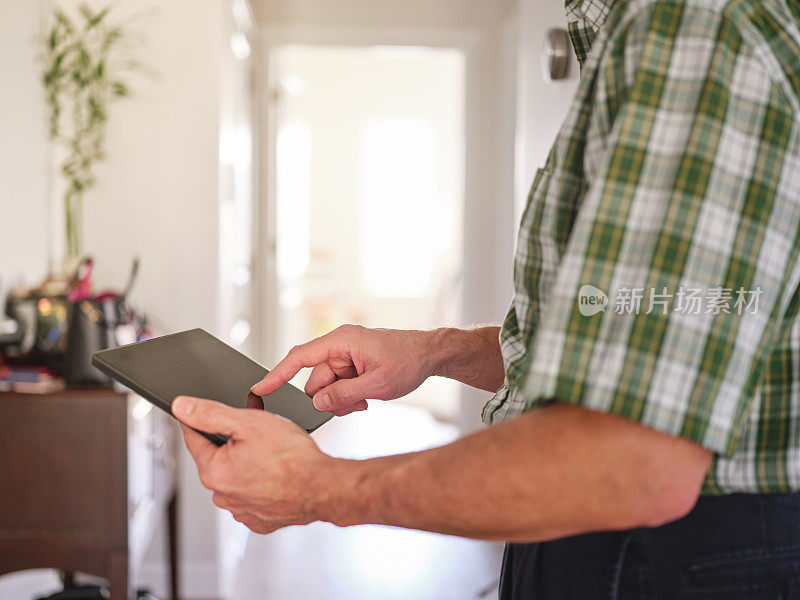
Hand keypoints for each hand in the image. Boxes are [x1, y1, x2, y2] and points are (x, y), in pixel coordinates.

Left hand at [172, 395, 336, 533]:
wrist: (324, 488)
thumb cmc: (293, 457)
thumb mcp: (249, 423)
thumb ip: (210, 414)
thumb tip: (181, 407)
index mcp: (213, 471)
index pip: (193, 438)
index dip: (203, 419)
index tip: (211, 411)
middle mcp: (222, 496)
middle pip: (217, 457)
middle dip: (233, 441)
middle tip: (257, 431)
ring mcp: (241, 511)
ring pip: (236, 476)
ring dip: (247, 462)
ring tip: (273, 452)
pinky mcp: (259, 520)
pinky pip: (252, 495)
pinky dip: (260, 482)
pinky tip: (276, 473)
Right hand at [251, 325, 438, 415]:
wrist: (430, 355)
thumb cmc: (408, 361)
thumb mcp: (377, 384)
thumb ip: (344, 394)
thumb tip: (317, 402)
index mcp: (341, 341)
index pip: (299, 357)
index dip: (277, 374)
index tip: (259, 388)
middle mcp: (339, 346)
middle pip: (314, 380)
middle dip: (329, 398)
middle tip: (356, 404)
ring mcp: (344, 356)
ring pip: (326, 387)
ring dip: (340, 399)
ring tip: (365, 400)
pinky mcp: (350, 364)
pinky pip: (337, 386)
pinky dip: (347, 396)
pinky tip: (365, 398)